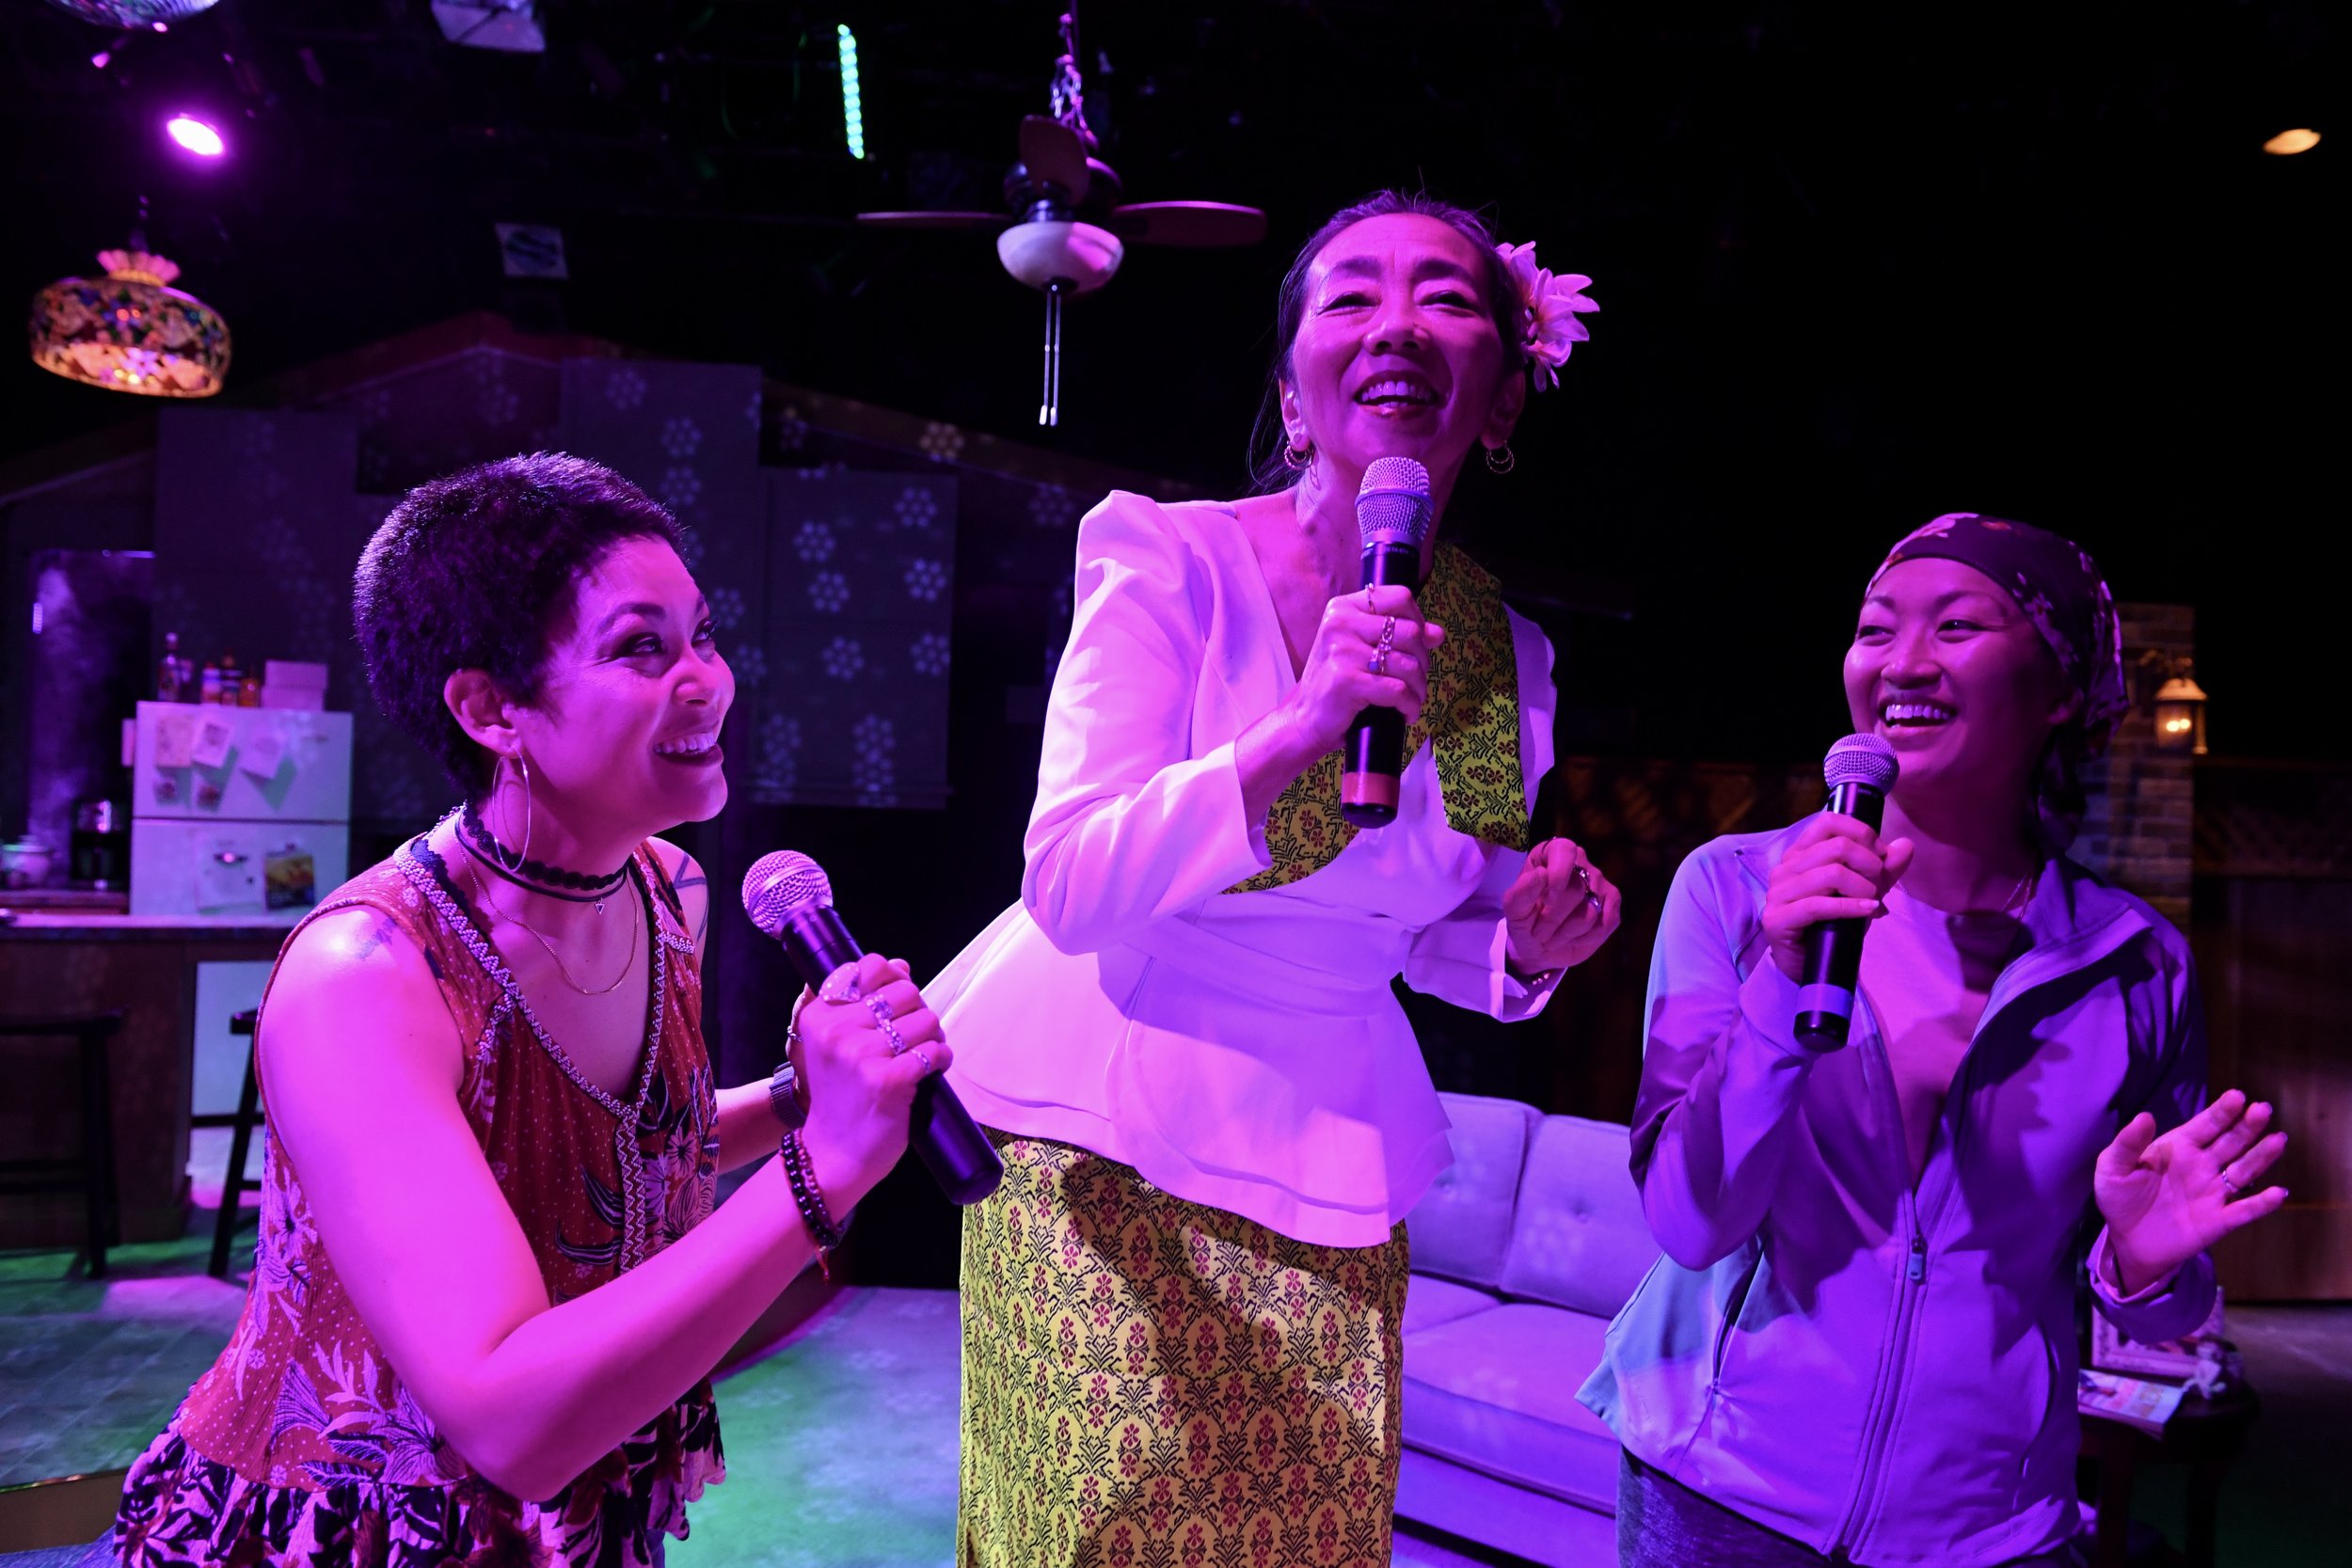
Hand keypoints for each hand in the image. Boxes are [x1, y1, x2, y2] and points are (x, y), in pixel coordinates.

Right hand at [790, 953, 951, 1212]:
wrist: (833, 1153)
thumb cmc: (840, 1095)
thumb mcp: (835, 1043)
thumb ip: (862, 1001)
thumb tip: (900, 966)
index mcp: (820, 1015)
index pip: (871, 966)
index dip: (895, 981)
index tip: (894, 1006)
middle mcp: (837, 1030)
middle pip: (906, 992)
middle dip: (918, 1013)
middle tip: (911, 1040)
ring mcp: (862, 1055)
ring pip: (926, 1020)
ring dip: (932, 1038)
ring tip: (918, 1058)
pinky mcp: (888, 1080)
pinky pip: (935, 1052)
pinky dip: (941, 1060)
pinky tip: (929, 1072)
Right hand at [1281, 583, 1444, 755]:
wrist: (1304, 719)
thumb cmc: (1336, 682)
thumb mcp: (1361, 650)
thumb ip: (1397, 636)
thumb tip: (1437, 634)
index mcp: (1343, 608)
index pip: (1400, 597)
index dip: (1419, 621)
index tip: (1417, 646)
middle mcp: (1340, 623)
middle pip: (1411, 632)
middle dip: (1423, 662)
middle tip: (1415, 682)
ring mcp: (1342, 651)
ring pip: (1408, 665)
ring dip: (1419, 689)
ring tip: (1413, 701)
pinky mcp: (1346, 680)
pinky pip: (1398, 691)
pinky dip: (1410, 706)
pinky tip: (1407, 714)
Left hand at [1503, 838, 1620, 975]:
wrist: (1540, 949)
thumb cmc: (1525, 923)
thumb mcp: (1514, 912)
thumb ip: (1520, 893)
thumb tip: (1541, 874)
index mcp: (1550, 854)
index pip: (1564, 850)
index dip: (1558, 875)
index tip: (1546, 901)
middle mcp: (1579, 862)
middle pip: (1577, 888)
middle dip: (1554, 918)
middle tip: (1539, 932)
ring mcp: (1599, 881)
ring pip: (1590, 910)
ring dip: (1567, 932)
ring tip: (1553, 937)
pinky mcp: (1611, 903)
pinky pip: (1606, 923)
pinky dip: (1585, 938)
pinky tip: (1573, 938)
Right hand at [1762, 815, 1914, 981]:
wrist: (1810, 966)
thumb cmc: (1833, 924)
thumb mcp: (1863, 892)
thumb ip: (1883, 869)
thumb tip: (1906, 845)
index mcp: (1801, 853)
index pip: (1829, 821)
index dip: (1861, 833)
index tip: (1880, 856)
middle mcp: (1785, 867)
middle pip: (1837, 847)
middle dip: (1870, 865)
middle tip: (1881, 885)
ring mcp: (1778, 892)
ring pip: (1831, 874)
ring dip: (1864, 888)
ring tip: (1875, 902)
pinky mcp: (1778, 918)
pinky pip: (1819, 905)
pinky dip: (1851, 907)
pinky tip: (1870, 911)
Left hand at [2097, 1088, 2288, 1294]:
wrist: (2125, 1240)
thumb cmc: (2119, 1197)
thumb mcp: (2112, 1167)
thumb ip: (2128, 1143)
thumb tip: (2145, 1116)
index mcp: (2179, 1147)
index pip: (2205, 1125)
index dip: (2222, 1111)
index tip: (2238, 1096)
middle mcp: (2202, 1166)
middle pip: (2231, 1142)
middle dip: (2247, 1126)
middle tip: (2263, 1110)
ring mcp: (2213, 1193)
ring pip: (2244, 1171)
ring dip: (2261, 1156)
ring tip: (2278, 1139)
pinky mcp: (2219, 1221)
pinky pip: (2245, 1211)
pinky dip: (2262, 1203)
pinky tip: (2278, 1193)